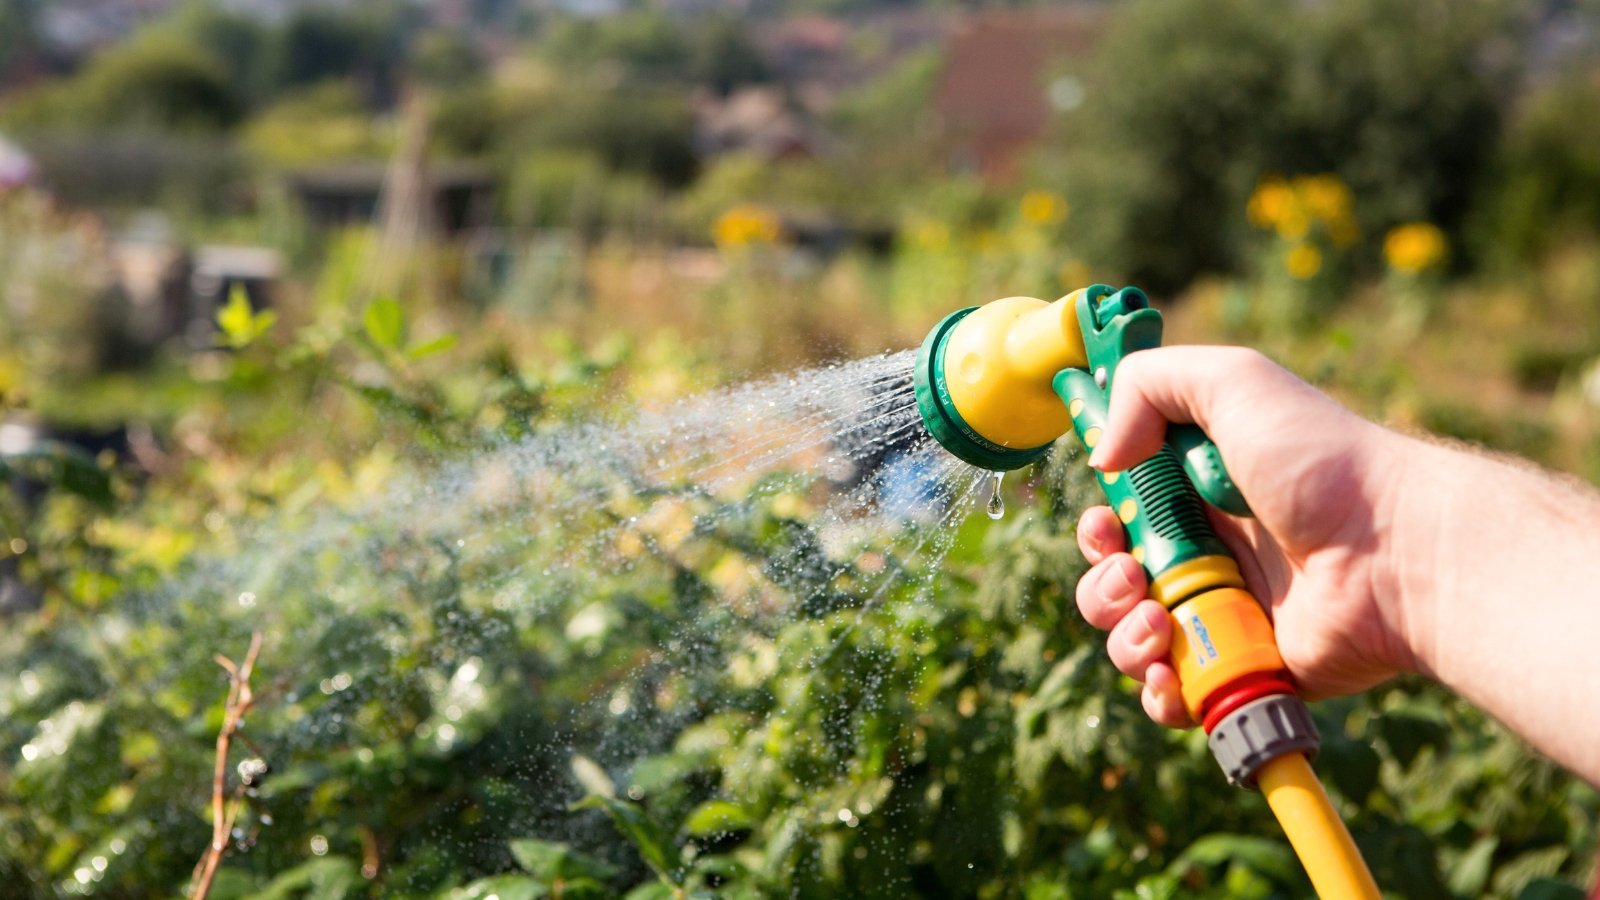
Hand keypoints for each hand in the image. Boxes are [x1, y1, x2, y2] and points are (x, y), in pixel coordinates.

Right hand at [1072, 347, 1418, 726]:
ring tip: (1158, 621)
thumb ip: (1148, 385)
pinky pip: (1175, 697)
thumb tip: (1102, 459)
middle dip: (1102, 582)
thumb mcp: (1236, 382)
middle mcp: (1210, 557)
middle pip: (1114, 582)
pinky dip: (1157, 691)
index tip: (1105, 520)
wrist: (1398, 551)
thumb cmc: (1324, 463)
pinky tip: (1168, 672)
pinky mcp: (1245, 671)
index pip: (1120, 516)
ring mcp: (1226, 618)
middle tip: (1133, 574)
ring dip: (1123, 633)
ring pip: (1133, 642)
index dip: (1098, 524)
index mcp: (1199, 495)